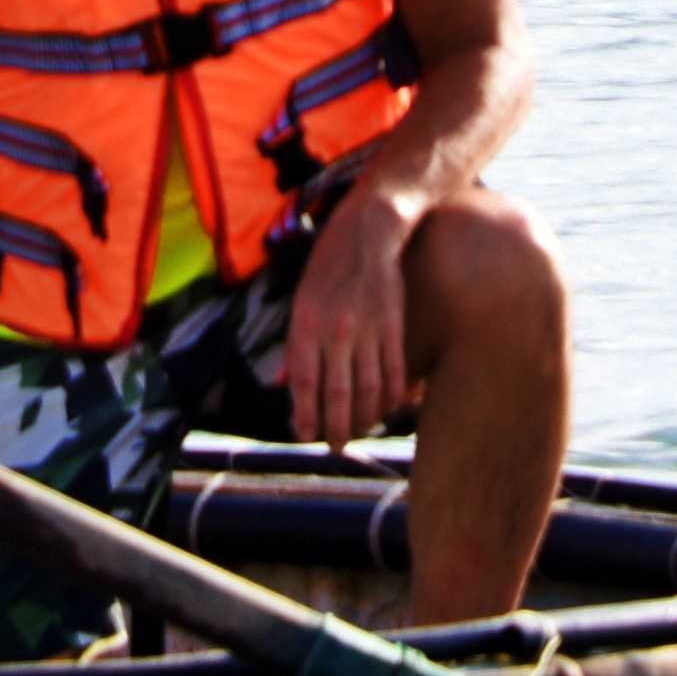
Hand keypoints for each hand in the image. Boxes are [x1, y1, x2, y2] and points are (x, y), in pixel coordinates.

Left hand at [281, 183, 429, 447]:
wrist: (369, 228)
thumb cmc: (329, 263)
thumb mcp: (300, 298)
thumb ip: (294, 343)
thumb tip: (282, 383)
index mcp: (306, 322)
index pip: (304, 382)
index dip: (304, 414)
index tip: (304, 436)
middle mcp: (335, 329)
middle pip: (338, 393)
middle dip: (337, 426)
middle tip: (337, 447)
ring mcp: (367, 327)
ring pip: (369, 387)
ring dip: (366, 417)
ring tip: (362, 431)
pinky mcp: (394, 323)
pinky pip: (394, 369)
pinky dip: (393, 394)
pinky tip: (390, 408)